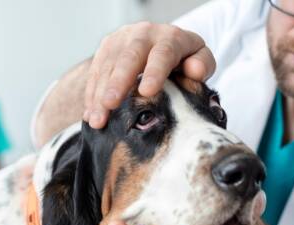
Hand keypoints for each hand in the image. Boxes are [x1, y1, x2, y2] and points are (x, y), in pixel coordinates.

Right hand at [83, 22, 215, 128]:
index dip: (154, 72)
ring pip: (107, 66)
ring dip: (99, 94)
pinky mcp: (106, 48)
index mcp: (170, 37)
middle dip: (117, 82)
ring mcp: (121, 40)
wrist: (159, 44)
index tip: (146, 92)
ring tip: (97, 120)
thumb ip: (202, 64)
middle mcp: (143, 34)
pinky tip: (90, 115)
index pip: (162, 53)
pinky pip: (95, 72)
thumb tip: (195, 70)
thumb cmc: (183, 60)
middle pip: (128, 57)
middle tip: (110, 105)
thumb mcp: (199, 59)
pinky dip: (91, 95)